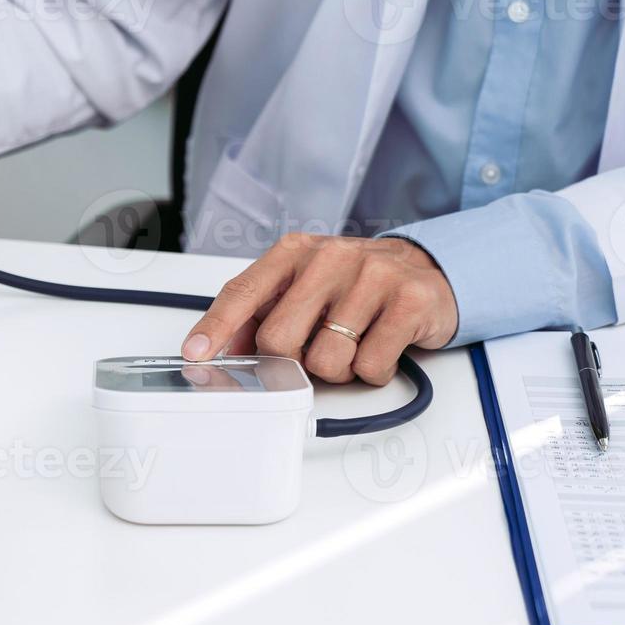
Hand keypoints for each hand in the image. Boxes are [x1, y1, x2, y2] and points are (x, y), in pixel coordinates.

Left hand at [182, 235, 458, 385]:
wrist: (428, 270)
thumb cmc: (354, 284)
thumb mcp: (304, 285)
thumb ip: (263, 312)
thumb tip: (226, 350)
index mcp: (294, 252)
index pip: (243, 292)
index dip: (216, 327)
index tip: (196, 354)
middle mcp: (330, 258)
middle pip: (279, 338)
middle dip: (290, 362)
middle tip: (311, 352)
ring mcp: (371, 277)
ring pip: (325, 359)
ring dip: (336, 370)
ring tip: (352, 345)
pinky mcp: (409, 301)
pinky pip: (370, 365)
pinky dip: (371, 372)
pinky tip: (379, 347)